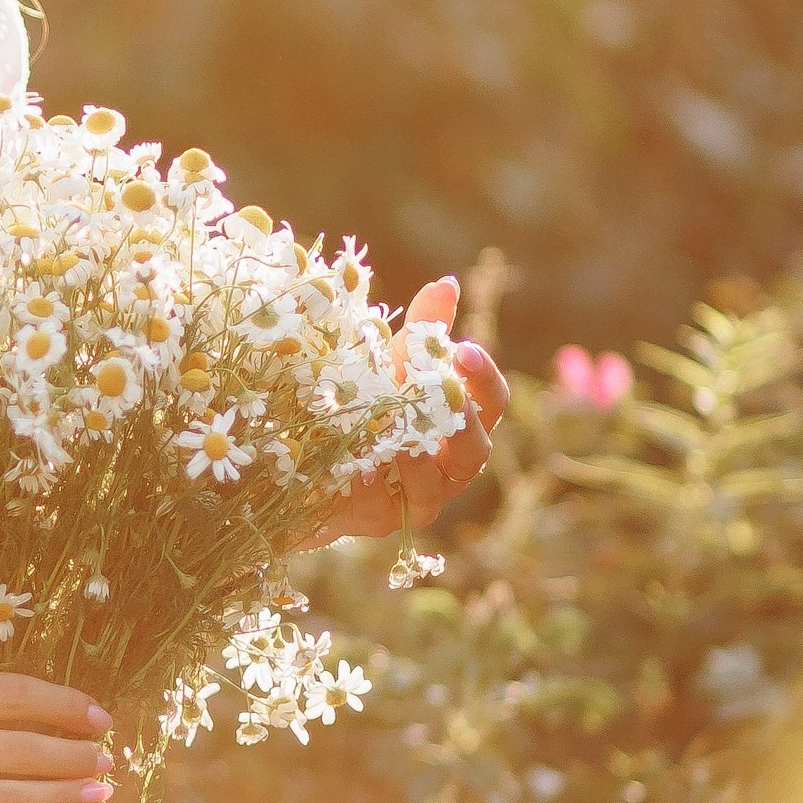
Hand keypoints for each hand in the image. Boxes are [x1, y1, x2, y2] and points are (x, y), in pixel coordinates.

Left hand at [312, 275, 509, 545]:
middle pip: (475, 450)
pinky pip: (387, 506)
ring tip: (402, 435)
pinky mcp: (385, 520)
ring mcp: (421, 497)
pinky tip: (361, 464)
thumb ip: (423, 331)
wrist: (311, 464)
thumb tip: (447, 283)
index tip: (463, 349)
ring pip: (435, 485)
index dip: (482, 378)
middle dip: (460, 422)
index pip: (491, 402)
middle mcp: (451, 465)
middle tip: (440, 394)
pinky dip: (375, 484)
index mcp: (462, 423)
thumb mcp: (391, 363)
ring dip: (419, 457)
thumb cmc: (367, 406)